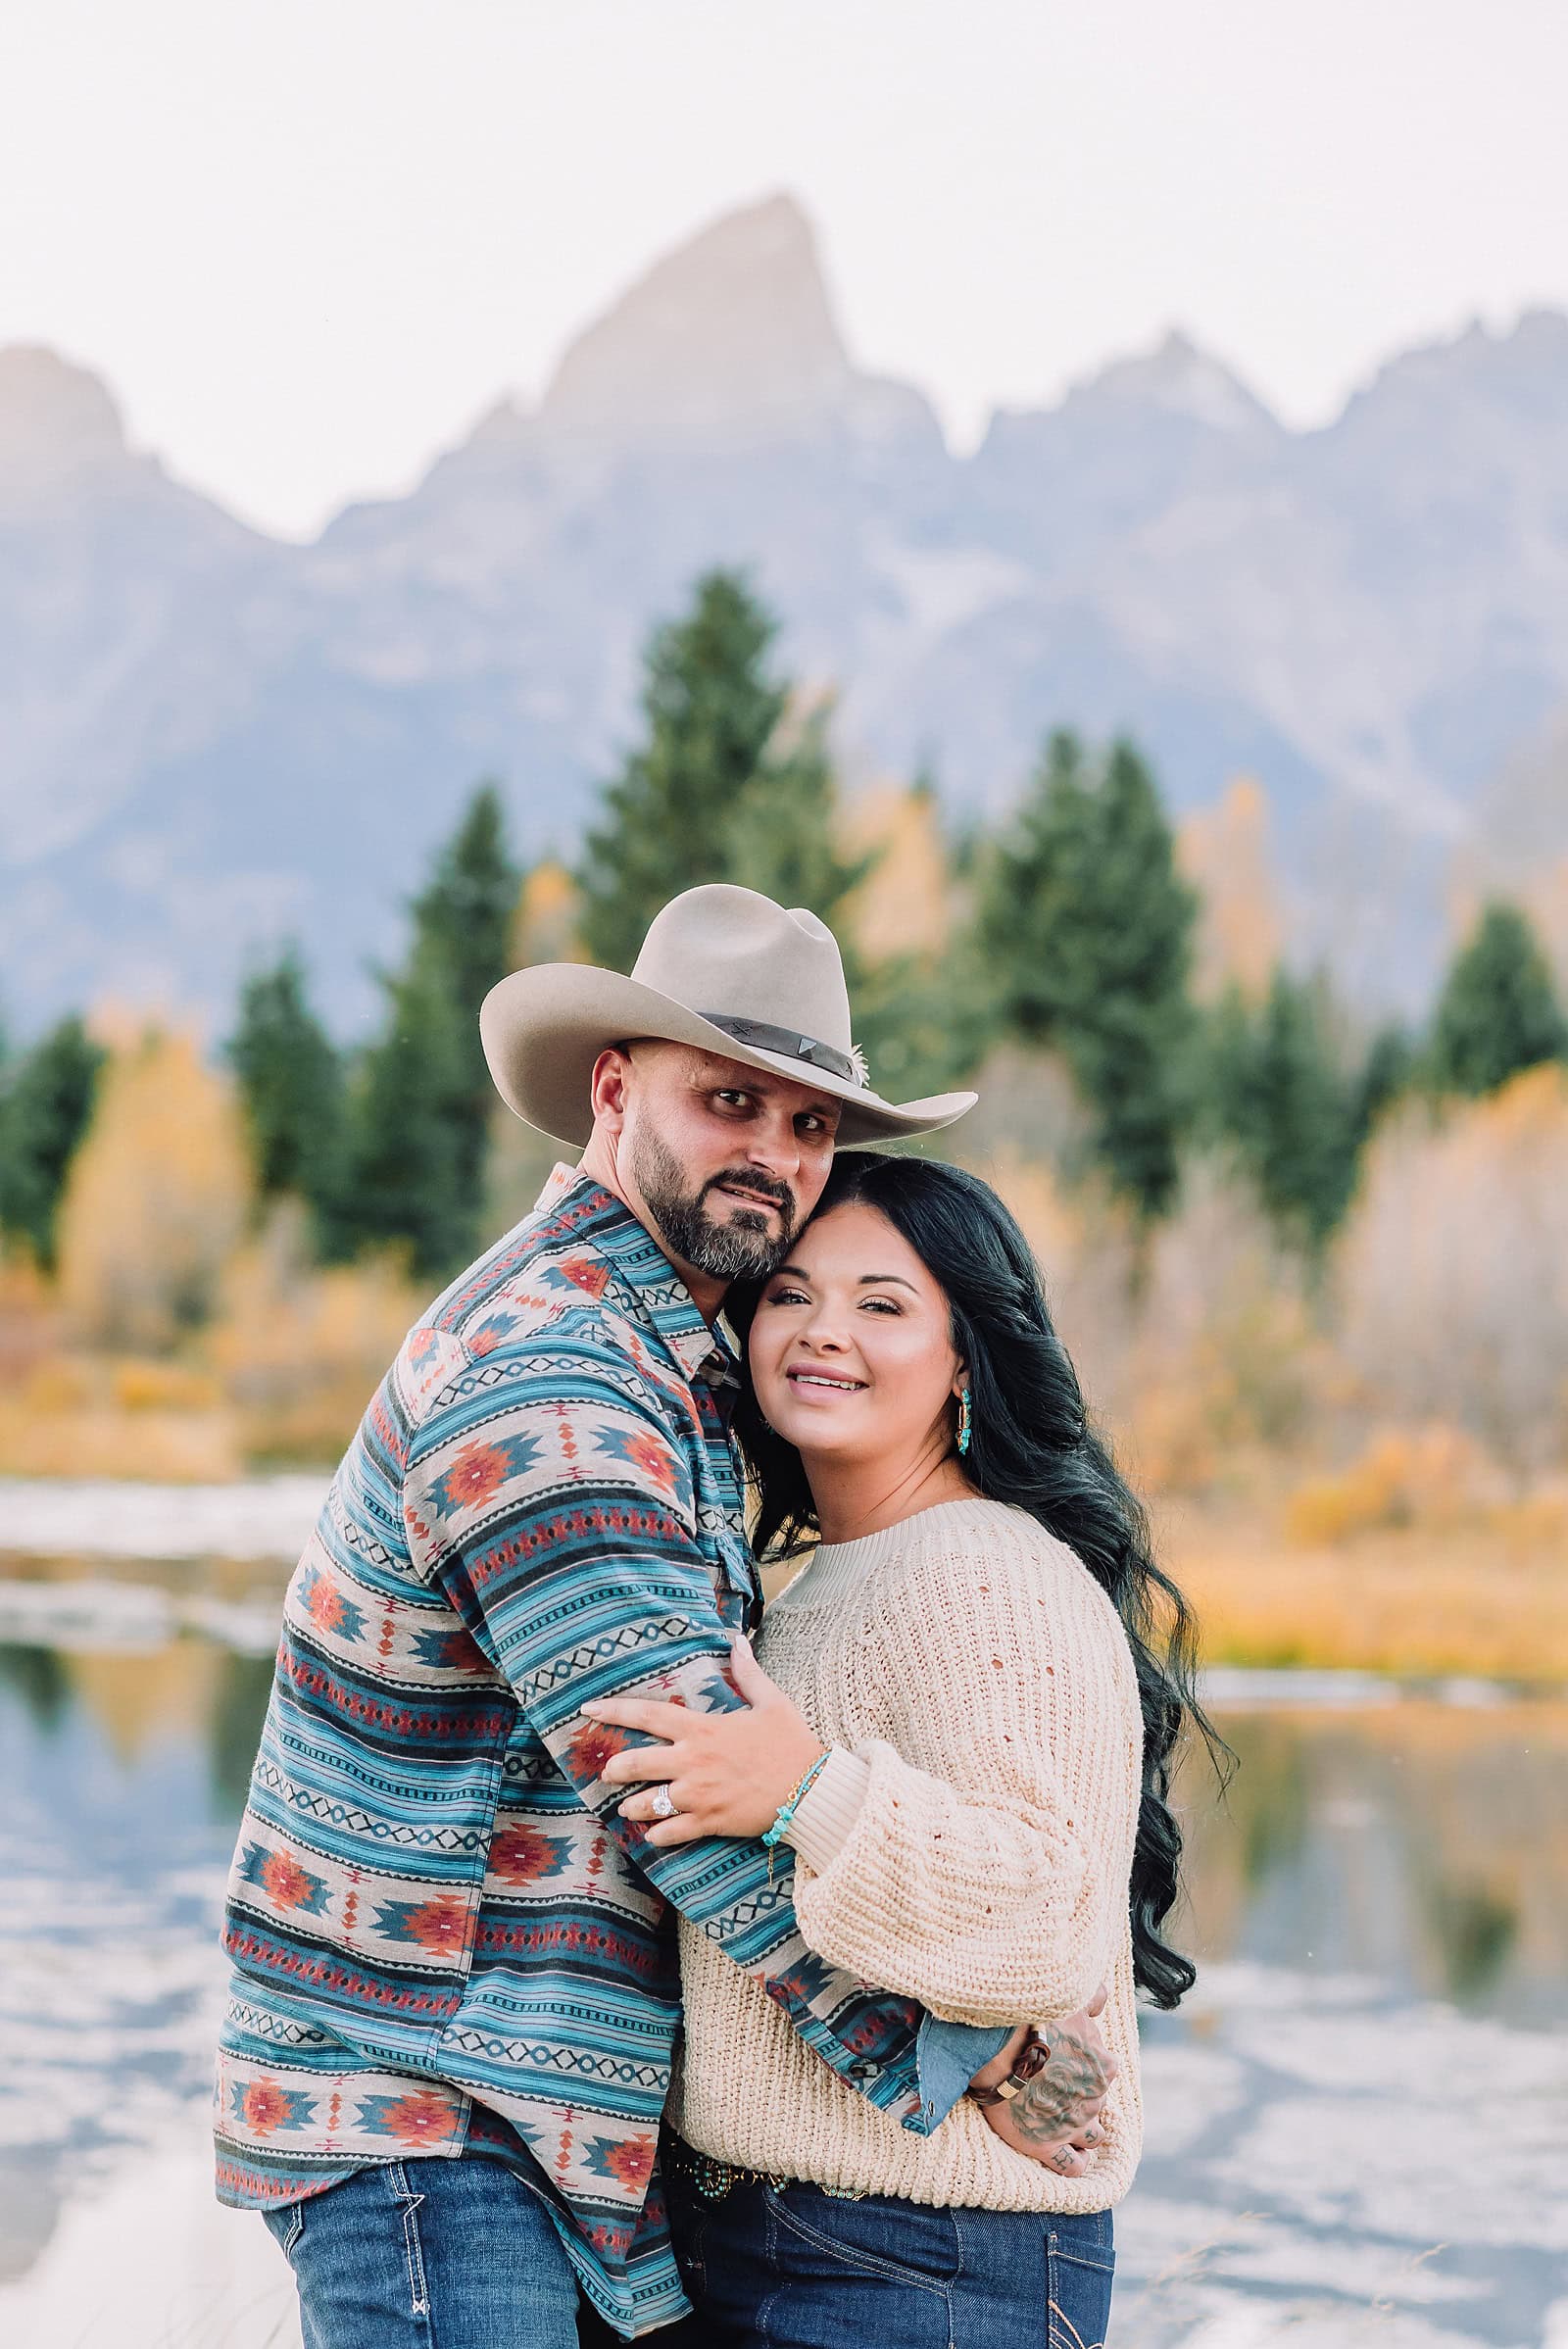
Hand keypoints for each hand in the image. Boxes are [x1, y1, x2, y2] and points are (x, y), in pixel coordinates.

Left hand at [583, 1637, 824, 1846]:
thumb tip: (738, 1641)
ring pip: (648, 1804)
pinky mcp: (710, 1822)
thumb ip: (748, 1674)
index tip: (588, 1709)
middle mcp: (693, 1762)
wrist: (812, 1789)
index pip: (649, 1715)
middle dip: (615, 1769)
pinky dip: (658, 1836)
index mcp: (703, 1729)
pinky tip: (653, 1836)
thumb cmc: (792, 1743)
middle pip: (637, 1763)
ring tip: (628, 1809)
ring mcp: (699, 1795)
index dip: (615, 1710)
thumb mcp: (773, 1701)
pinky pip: (672, 1833)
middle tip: (607, 1772)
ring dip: (633, 1807)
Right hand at [976, 1987, 1117, 2174]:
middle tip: (1056, 2091)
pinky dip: (1071, 2161)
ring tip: (1061, 2125)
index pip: (1105, 2074)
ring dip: (1081, 2133)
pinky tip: (1060, 2151)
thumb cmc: (1034, 2020)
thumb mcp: (1071, 2001)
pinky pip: (1072, 2166)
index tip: (1068, 2067)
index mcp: (1103, 2066)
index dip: (1087, 2072)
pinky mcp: (1049, 2146)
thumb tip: (1103, 1997)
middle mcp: (1095, 2099)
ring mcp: (1073, 2125)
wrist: (999, 2048)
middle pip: (1098, 2105)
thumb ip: (1093, 1998)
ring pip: (1092, 2138)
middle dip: (1081, 2101)